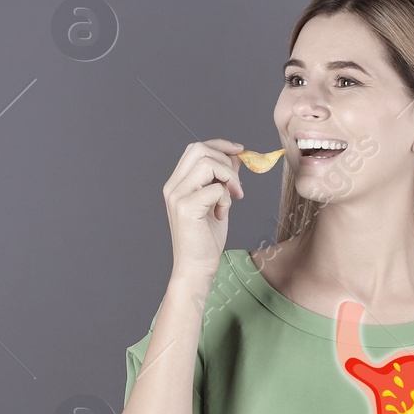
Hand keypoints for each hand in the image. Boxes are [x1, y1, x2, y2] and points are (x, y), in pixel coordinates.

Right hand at [163, 138, 244, 282]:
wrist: (196, 267)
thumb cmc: (206, 238)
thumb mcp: (218, 201)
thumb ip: (222, 179)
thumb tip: (235, 156)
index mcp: (177, 183)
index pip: (195, 148)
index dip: (219, 145)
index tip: (240, 151)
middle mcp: (173, 187)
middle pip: (199, 149)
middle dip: (226, 161)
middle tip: (237, 185)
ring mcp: (177, 196)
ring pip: (207, 164)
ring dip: (228, 178)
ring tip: (232, 198)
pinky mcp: (186, 208)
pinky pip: (215, 189)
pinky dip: (226, 199)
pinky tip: (222, 214)